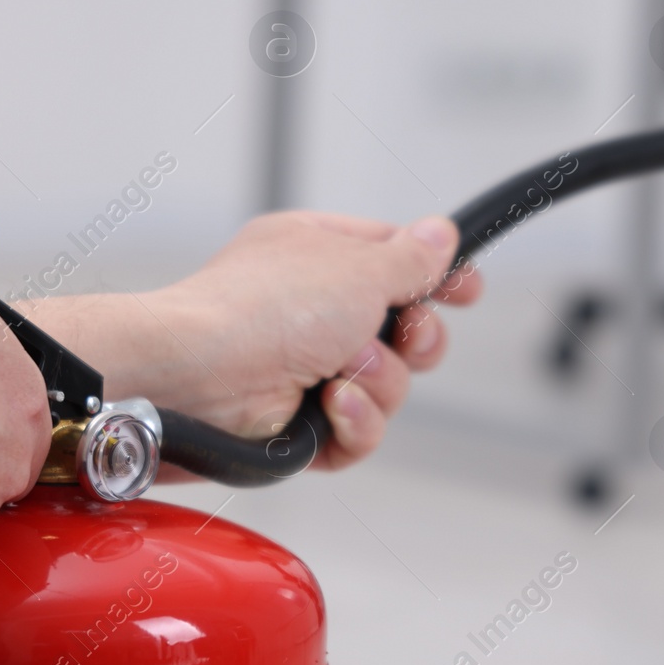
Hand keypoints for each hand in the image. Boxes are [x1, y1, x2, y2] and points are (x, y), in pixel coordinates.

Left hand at [20, 211, 482, 470]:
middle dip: (415, 340)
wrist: (196, 378)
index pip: (394, 260)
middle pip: (403, 330)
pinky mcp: (299, 423)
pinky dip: (355, 423)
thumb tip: (441, 233)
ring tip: (343, 373)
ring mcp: (305, 368)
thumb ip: (411, 258)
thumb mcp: (358, 268)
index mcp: (318, 255)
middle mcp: (312, 310)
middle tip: (405, 335)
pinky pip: (359, 431)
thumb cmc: (261, 309)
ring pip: (388, 386)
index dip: (436, 276)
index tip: (467, 289)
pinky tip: (333, 408)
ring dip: (379, 383)